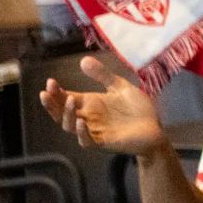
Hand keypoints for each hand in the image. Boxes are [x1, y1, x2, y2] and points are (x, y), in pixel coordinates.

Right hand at [40, 58, 166, 156]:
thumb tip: (83, 60)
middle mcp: (87, 118)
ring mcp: (94, 131)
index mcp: (89, 104)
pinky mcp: (104, 142)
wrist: (156, 128)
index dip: (56, 92)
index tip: (50, 81)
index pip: (65, 98)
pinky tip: (81, 122)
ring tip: (70, 100)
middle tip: (46, 92)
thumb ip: (103, 75)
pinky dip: (82, 132)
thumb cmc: (137, 109)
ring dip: (67, 114)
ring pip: (70, 126)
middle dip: (52, 103)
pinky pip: (87, 140)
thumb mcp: (120, 87)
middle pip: (61, 113)